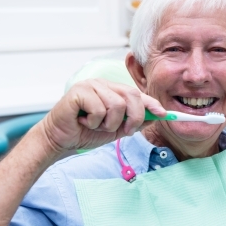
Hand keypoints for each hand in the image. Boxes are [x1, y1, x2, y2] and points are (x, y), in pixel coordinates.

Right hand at [40, 79, 164, 152]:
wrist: (60, 141)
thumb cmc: (86, 132)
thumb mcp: (116, 129)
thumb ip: (133, 122)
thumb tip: (155, 117)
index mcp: (112, 90)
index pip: (137, 94)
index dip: (152, 103)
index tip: (164, 114)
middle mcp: (103, 84)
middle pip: (132, 95)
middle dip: (134, 117)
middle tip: (125, 131)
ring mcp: (90, 86)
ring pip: (116, 105)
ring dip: (109, 123)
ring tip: (96, 125)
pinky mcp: (78, 91)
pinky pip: (99, 109)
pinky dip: (94, 122)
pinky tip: (84, 122)